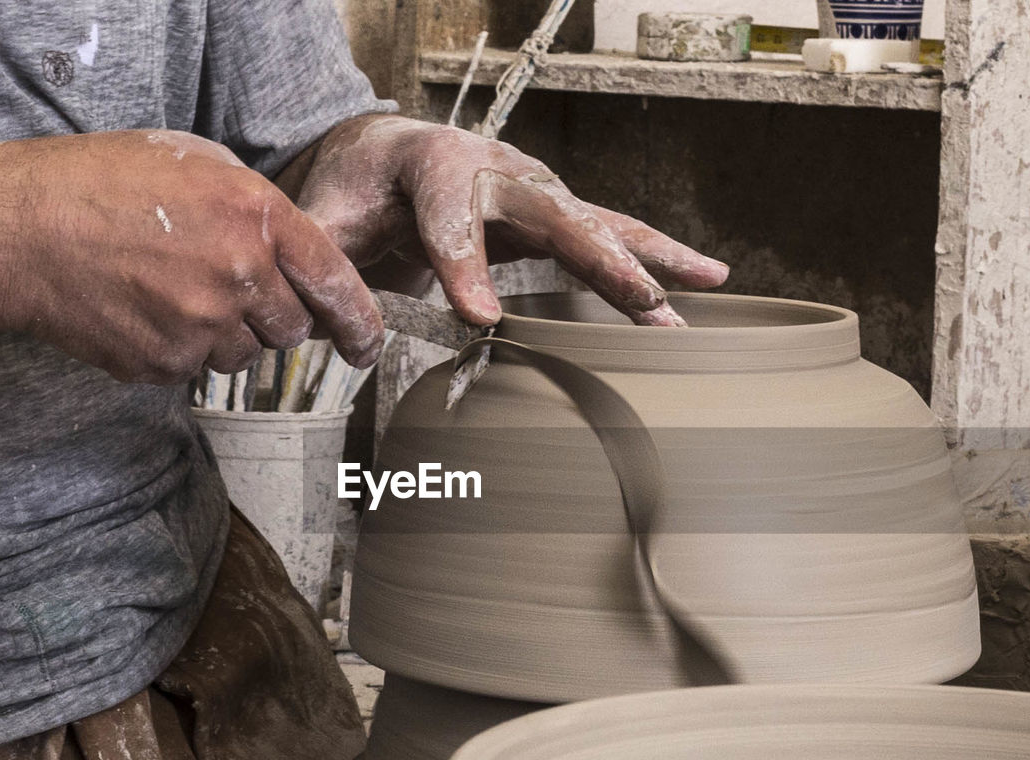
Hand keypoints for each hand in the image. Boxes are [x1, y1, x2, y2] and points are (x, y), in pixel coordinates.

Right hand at [0, 131, 382, 376]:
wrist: (20, 229)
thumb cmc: (105, 183)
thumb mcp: (198, 164)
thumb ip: (259, 209)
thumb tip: (299, 256)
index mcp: (256, 217)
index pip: (334, 282)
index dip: (359, 322)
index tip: (368, 345)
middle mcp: (238, 276)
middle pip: (292, 328)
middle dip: (274, 315)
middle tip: (227, 287)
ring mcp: (200, 327)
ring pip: (244, 353)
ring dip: (225, 332)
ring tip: (171, 289)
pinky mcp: (164, 364)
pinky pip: (194, 368)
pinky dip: (178, 347)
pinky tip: (142, 310)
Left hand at [295, 115, 728, 327]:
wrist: (384, 158)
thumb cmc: (356, 188)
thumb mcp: (325, 220)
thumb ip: (332, 263)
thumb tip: (349, 332)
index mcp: (431, 163)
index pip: (451, 215)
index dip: (465, 264)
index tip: (478, 316)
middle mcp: (496, 169)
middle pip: (552, 212)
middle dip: (598, 256)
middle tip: (638, 296)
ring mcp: (532, 191)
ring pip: (598, 225)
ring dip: (648, 265)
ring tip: (698, 295)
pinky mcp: (552, 218)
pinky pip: (610, 237)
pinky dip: (655, 260)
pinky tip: (704, 283)